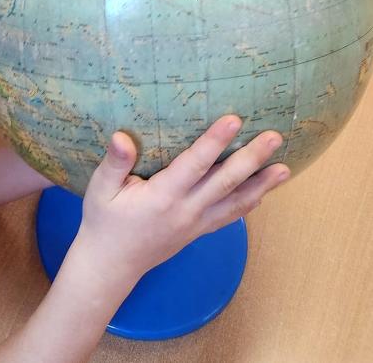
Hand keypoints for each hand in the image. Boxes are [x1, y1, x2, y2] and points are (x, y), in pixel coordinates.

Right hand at [79, 116, 288, 282]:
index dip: (215, 141)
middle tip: (274, 137)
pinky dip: (249, 204)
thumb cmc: (104, 221)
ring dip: (261, 184)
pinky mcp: (197, 231)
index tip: (234, 120)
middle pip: (225, 182)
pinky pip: (229, 216)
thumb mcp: (101, 189)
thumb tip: (122, 137)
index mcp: (163, 196)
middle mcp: (186, 211)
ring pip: (235, 202)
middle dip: (252, 158)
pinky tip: (263, 193)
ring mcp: (195, 224)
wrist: (110, 264)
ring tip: (285, 168)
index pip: (195, 164)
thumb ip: (114, 163)